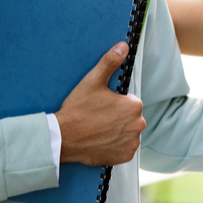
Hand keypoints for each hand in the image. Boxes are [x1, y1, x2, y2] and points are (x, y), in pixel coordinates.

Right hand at [54, 42, 144, 166]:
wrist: (63, 138)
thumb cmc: (78, 109)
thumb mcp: (92, 81)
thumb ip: (110, 62)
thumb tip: (123, 46)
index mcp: (134, 105)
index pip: (130, 101)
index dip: (115, 102)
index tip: (101, 105)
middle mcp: (138, 125)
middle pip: (131, 117)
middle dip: (118, 116)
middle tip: (98, 117)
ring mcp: (132, 143)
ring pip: (129, 132)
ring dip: (118, 131)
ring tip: (99, 129)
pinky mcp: (124, 156)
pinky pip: (124, 148)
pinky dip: (116, 145)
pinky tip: (102, 140)